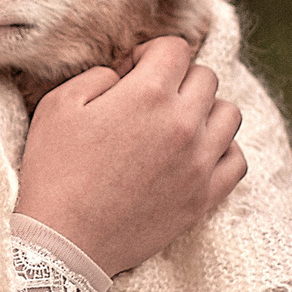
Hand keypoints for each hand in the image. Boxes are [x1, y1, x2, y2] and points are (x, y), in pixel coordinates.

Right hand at [12, 36, 245, 275]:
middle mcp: (183, 123)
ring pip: (230, 114)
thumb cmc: (54, 172)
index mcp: (148, 94)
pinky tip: (196, 154)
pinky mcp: (205, 197)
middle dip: (178, 79)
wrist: (64, 242)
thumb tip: (126, 75)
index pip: (175, 48)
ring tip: (178, 125)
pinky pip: (237, 160)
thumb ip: (98, 75)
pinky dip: (223, 150)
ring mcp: (200, 162)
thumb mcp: (58, 105)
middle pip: (206, 77)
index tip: (132, 72)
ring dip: (206, 110)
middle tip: (150, 101)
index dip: (150, 54)